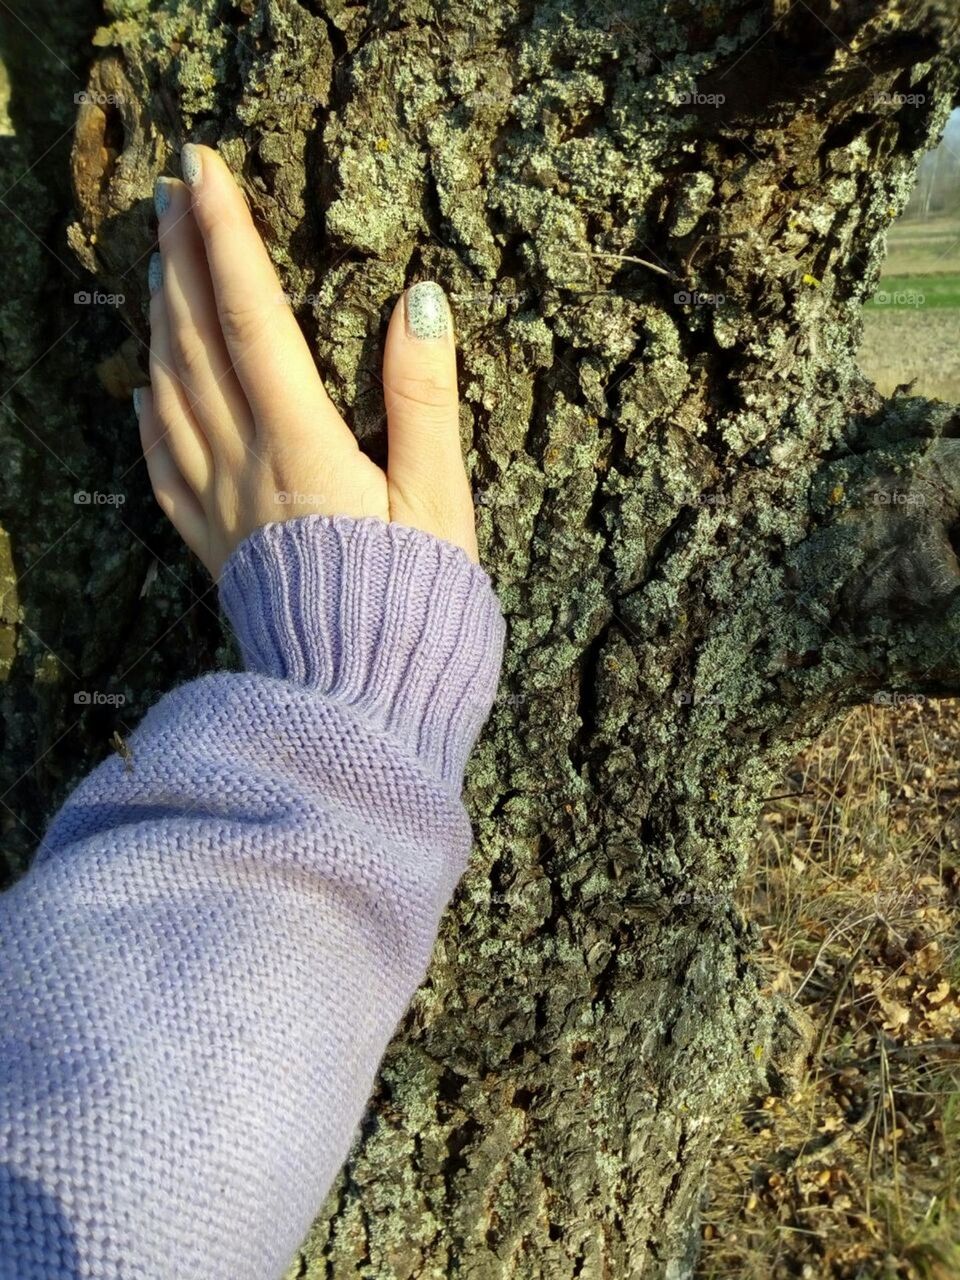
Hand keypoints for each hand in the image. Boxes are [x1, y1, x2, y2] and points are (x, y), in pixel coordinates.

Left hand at [135, 143, 477, 577]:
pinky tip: (144, 385)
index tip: (205, 169)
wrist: (357, 700)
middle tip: (171, 192)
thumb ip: (425, 397)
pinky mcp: (210, 542)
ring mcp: (217, 504)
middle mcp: (244, 464)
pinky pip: (162, 464)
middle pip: (196, 341)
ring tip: (158, 262)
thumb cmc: (412, 601)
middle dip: (182, 257)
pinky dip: (148, 412)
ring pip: (170, 390)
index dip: (227, 237)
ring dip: (160, 318)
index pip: (251, 317)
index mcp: (302, 445)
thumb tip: (420, 299)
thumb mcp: (441, 499)